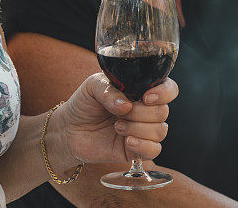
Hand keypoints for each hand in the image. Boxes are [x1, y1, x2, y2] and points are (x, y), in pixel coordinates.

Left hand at [51, 74, 177, 169]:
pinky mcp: (137, 150)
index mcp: (142, 90)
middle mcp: (147, 110)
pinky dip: (143, 146)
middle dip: (140, 113)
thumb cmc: (83, 104)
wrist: (68, 130)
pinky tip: (127, 141)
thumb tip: (125, 105)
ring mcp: (143, 131)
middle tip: (120, 113)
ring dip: (138, 129)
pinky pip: (154, 151)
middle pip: (163, 112)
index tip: (146, 97)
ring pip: (160, 131)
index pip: (169, 89)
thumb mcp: (93, 86)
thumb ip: (109, 90)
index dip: (164, 93)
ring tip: (117, 126)